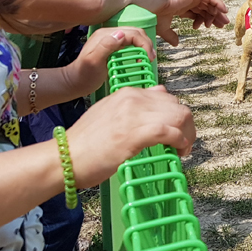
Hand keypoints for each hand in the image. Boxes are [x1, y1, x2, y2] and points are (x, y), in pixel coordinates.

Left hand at [63, 27, 153, 95]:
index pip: (132, 33)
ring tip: (147, 59)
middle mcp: (109, 34)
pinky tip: (139, 59)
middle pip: (136, 33)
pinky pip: (131, 44)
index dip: (143, 43)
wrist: (74, 83)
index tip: (147, 57)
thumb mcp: (93, 61)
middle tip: (150, 59)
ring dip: (144, 46)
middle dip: (146, 44)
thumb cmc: (83, 75)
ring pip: (135, 37)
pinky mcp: (113, 47)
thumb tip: (121, 35)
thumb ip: (105, 46)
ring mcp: (111, 40)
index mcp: (105, 35)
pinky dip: (138, 49)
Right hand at [65, 86, 195, 187]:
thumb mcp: (109, 114)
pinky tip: (178, 150)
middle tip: (184, 142)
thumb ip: (131, 109)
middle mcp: (133, 99)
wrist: (64, 157)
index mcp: (127, 93)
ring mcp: (135, 115)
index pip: (166, 97)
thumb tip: (155, 109)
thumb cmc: (85, 143)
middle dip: (186, 125)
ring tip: (183, 149)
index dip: (175, 114)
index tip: (176, 130)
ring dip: (187, 134)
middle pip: (177, 106)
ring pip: (179, 117)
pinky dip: (181, 141)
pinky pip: (171, 132)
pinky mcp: (135, 134)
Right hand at [147, 0, 228, 43]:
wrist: (152, 5)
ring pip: (209, 4)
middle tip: (222, 25)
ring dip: (217, 12)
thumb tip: (176, 44)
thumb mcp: (164, 28)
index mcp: (182, 7)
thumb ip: (171, 36)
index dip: (205, 19)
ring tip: (224, 21)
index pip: (197, 12)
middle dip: (214, 17)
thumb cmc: (155, 14)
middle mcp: (188, 1)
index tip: (210, 27)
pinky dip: (218, 3)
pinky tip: (224, 10)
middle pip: (205, 8)